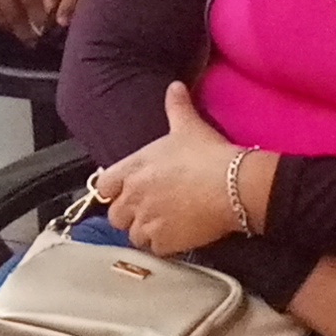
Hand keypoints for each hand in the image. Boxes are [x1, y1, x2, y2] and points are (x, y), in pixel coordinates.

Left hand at [99, 80, 253, 254]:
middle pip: (115, 215)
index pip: (103, 187)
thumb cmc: (208, 155)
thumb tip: (174, 86)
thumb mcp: (189, 126)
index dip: (114, 191)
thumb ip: (176, 106)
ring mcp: (146, 221)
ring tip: (165, 224)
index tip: (127, 192)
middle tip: (149, 210)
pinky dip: (163, 245)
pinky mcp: (163, 241)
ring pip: (133, 235)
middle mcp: (133, 196)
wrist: (232, 185)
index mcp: (133, 168)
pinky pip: (154, 248)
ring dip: (145, 231)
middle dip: (129, 214)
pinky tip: (178, 235)